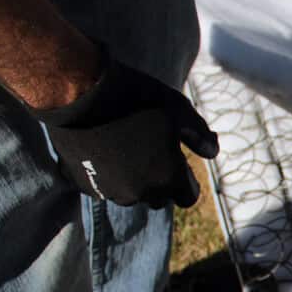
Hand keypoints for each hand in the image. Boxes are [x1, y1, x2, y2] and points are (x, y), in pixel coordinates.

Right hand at [33, 49, 218, 208]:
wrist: (79, 92)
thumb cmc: (136, 98)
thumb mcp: (178, 108)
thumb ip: (200, 134)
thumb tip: (212, 152)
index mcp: (168, 179)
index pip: (187, 197)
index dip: (186, 180)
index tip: (179, 162)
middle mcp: (140, 194)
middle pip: (158, 198)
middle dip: (160, 181)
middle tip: (153, 151)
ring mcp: (110, 191)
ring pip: (129, 195)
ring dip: (133, 180)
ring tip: (127, 148)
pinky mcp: (84, 184)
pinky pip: (103, 188)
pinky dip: (106, 175)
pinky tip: (103, 150)